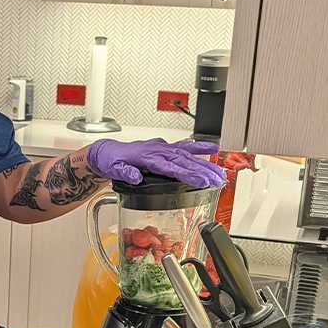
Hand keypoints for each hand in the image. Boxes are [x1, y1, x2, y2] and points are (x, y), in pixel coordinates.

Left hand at [87, 138, 225, 187]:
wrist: (106, 152)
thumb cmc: (111, 160)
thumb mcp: (113, 168)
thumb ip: (124, 172)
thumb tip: (135, 176)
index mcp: (147, 157)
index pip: (171, 167)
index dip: (187, 174)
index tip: (201, 181)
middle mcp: (158, 150)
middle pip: (184, 160)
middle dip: (203, 170)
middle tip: (218, 179)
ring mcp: (162, 149)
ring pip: (187, 154)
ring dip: (204, 163)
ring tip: (220, 172)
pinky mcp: (164, 149)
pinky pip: (183, 147)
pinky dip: (198, 148)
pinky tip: (212, 149)